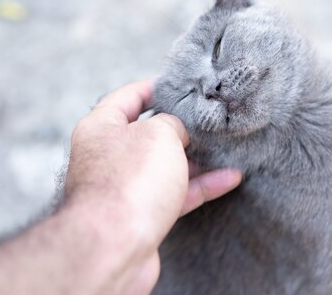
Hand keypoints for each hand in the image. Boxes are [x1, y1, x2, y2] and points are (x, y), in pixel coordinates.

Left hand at [64, 80, 242, 293]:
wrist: (114, 246)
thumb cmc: (130, 181)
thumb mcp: (159, 134)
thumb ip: (172, 123)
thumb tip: (179, 131)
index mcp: (101, 127)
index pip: (128, 97)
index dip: (155, 88)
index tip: (180, 86)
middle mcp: (108, 156)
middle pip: (149, 134)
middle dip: (181, 127)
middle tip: (209, 119)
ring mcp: (124, 187)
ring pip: (166, 166)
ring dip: (197, 160)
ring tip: (227, 149)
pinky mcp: (141, 215)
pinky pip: (175, 194)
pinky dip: (201, 186)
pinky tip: (230, 177)